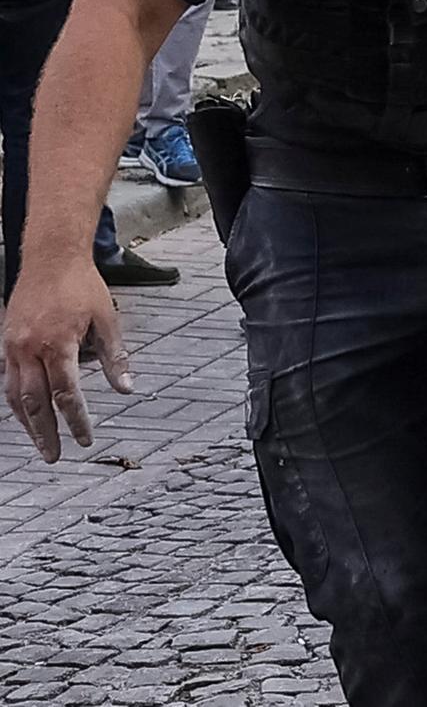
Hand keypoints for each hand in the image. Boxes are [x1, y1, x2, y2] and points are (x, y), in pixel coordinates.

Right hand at [3, 265, 134, 462]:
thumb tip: (126, 390)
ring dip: (27, 423)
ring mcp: (13, 347)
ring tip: (40, 444)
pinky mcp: (6, 343)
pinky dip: (16, 402)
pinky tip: (26, 415)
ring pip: (16, 395)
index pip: (66, 394)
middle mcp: (29, 349)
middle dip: (45, 433)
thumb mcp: (107, 319)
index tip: (86, 440)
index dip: (76, 420)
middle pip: (35, 402)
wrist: (50, 257)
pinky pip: (8, 380)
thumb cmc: (82, 286)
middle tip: (56, 456)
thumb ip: (116, 357)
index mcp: (58, 344)